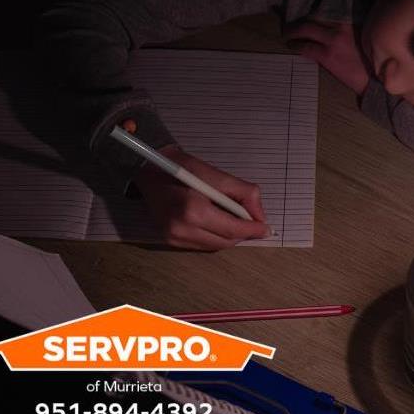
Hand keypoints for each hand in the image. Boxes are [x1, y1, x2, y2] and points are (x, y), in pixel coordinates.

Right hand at [134, 145, 270, 250]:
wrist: (147, 170)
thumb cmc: (181, 167)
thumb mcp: (216, 174)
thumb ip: (244, 194)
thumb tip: (259, 216)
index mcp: (193, 210)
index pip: (232, 229)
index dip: (252, 230)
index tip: (266, 228)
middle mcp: (181, 228)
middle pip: (225, 242)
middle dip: (243, 234)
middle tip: (254, 223)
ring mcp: (173, 237)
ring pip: (214, 247)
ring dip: (229, 237)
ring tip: (236, 221)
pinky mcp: (169, 241)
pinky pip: (201, 245)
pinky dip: (215, 237)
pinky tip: (218, 223)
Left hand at [284, 19, 371, 94]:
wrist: (376, 78)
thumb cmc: (372, 59)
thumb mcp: (365, 36)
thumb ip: (352, 27)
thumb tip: (337, 26)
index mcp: (352, 20)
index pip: (327, 10)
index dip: (314, 12)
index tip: (307, 13)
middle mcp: (342, 26)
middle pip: (314, 17)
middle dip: (300, 20)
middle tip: (291, 24)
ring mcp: (334, 40)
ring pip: (306, 29)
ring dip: (294, 32)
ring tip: (287, 34)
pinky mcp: (328, 55)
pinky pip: (306, 47)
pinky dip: (297, 46)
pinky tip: (292, 46)